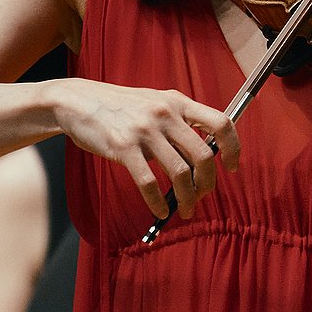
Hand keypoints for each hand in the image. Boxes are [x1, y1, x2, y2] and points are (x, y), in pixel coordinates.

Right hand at [53, 79, 239, 219]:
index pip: (220, 123)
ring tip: (183, 210)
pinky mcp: (123, 147)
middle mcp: (165, 113)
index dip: (233, 148)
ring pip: (179, 173)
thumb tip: (204, 157)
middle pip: (203, 156)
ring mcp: (145, 130)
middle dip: (207, 184)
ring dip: (185, 199)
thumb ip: (179, 121)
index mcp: (178, 101)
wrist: (78, 101)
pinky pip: (149, 183)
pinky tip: (159, 210)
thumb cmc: (120, 106)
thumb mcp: (155, 101)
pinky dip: (158, 203)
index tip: (232, 167)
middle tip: (202, 197)